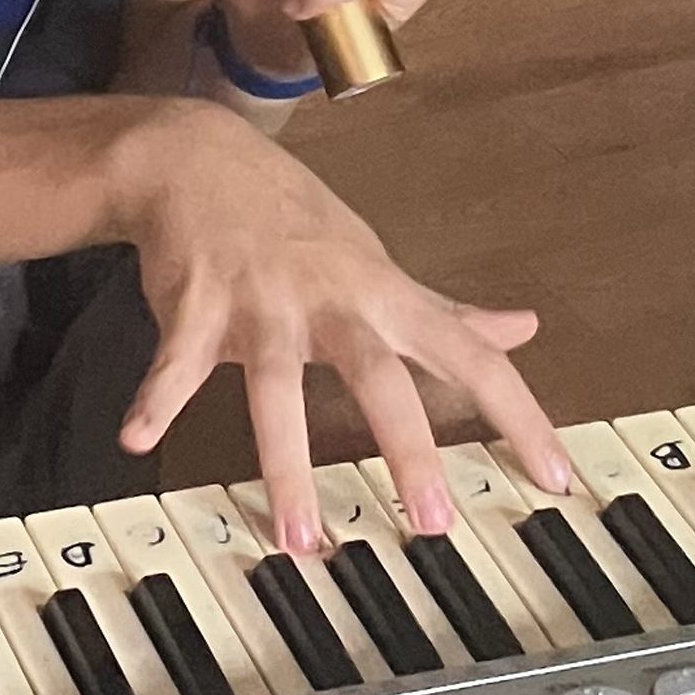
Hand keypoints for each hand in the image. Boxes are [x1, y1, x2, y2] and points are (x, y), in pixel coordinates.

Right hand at [108, 106, 579, 531]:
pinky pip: (174, 359)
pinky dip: (157, 396)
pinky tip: (137, 440)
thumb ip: (448, 313)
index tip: (557, 476)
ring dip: (285, 463)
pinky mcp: (195, 305)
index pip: (473, 359)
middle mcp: (333, 302)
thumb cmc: (297, 223)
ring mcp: (263, 303)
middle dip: (408, 450)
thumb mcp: (380, 265)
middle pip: (381, 378)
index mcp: (387, 299)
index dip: (521, 416)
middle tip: (433, 523)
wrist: (197, 159)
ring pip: (279, 386)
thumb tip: (522, 330)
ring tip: (298, 534)